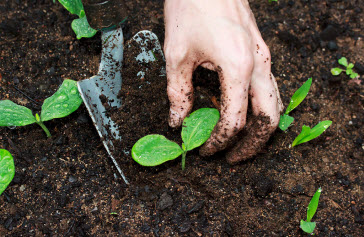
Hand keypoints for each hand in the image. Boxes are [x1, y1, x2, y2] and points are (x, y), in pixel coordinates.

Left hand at [164, 0, 282, 163]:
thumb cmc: (191, 7)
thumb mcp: (177, 54)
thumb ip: (178, 93)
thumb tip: (177, 121)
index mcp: (238, 67)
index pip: (235, 120)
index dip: (219, 141)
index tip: (204, 149)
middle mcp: (259, 65)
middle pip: (269, 119)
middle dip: (252, 145)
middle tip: (232, 158)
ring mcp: (264, 58)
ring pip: (273, 105)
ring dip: (257, 128)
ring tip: (236, 141)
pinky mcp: (260, 52)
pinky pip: (267, 89)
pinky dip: (255, 108)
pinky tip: (235, 111)